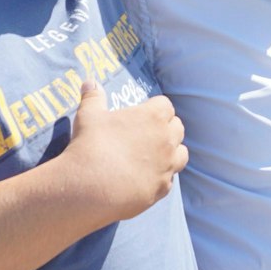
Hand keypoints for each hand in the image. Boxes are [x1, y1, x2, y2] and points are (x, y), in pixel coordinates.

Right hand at [63, 80, 187, 219]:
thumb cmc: (90, 145)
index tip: (143, 113)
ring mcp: (167, 166)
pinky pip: (170, 179)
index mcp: (153, 117)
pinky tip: (147, 177)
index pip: (165, 105)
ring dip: (172, 152)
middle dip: (166, 128)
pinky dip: (162, 176)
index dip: (155, 108)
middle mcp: (166, 140)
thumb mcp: (88, 115)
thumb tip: (90, 81)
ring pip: (182, 154)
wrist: (89, 186)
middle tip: (148, 133)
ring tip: (155, 155)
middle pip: (177, 127)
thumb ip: (93, 96)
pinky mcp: (162, 188)